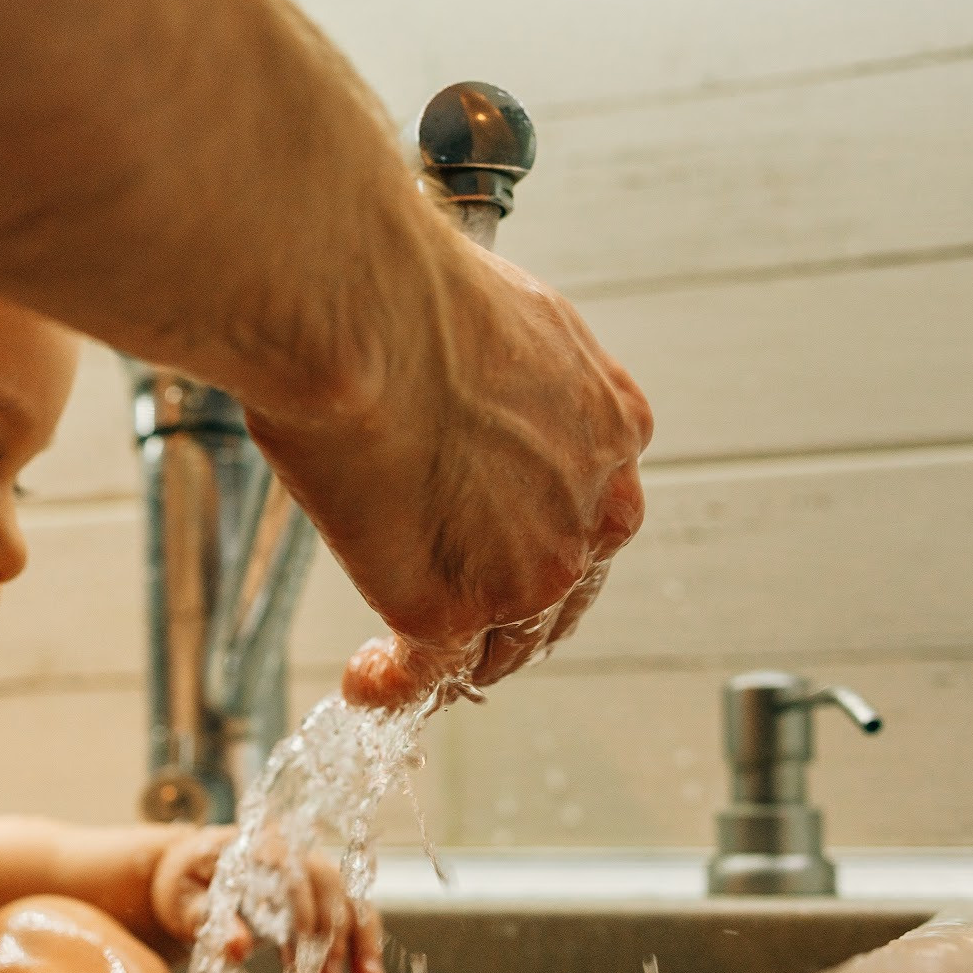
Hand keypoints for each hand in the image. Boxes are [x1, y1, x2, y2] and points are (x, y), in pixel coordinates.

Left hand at [150, 830, 384, 972]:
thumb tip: (237, 950)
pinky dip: (362, 941)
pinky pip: (352, 911)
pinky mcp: (322, 889)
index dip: (300, 906)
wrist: (193, 873)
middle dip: (331, 934)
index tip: (304, 945)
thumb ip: (207, 920)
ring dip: (358, 939)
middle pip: (326, 884)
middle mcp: (291, 848)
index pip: (286, 868)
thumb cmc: (187, 885)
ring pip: (347, 896)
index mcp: (253, 843)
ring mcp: (310, 866)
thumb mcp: (184, 902)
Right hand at [246, 232, 649, 708]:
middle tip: (456, 627)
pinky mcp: (451, 610)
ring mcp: (528, 569)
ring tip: (401, 661)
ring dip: (456, 658)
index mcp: (610, 425)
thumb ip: (500, 369)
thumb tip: (453, 368)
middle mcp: (591, 508)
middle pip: (562, 593)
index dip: (535, 534)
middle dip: (509, 614)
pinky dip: (396, 684)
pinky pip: (429, 672)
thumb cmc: (405, 288)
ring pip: (504, 643)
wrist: (362, 311)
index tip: (492, 546)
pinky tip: (366, 679)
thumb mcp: (498, 315)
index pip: (587, 510)